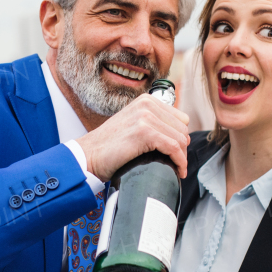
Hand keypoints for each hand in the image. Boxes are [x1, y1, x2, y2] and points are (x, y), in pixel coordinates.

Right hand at [76, 92, 190, 179]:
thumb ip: (152, 124)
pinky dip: (179, 161)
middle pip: (182, 129)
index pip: (180, 119)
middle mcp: (147, 104)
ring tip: (176, 169)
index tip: (177, 154)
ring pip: (180, 139)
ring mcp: (145, 116)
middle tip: (176, 164)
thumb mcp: (133, 126)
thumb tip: (179, 138)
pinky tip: (177, 170)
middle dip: (182, 149)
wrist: (88, 156)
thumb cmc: (109, 147)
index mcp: (146, 101)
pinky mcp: (144, 132)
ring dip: (181, 157)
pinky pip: (173, 147)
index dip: (180, 138)